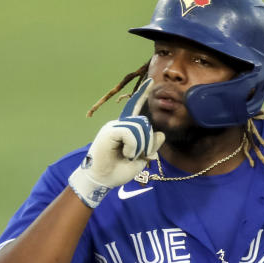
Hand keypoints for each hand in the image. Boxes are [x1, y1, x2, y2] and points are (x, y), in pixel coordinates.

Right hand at [68, 79, 163, 207]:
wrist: (103, 181)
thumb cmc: (118, 170)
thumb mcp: (141, 158)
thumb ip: (151, 146)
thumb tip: (160, 134)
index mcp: (126, 129)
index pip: (135, 109)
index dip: (142, 95)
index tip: (151, 81)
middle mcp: (120, 124)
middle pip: (144, 123)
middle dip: (148, 142)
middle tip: (139, 156)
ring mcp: (113, 127)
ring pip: (140, 127)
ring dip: (140, 146)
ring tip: (130, 157)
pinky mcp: (109, 131)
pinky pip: (130, 132)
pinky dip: (133, 146)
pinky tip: (126, 155)